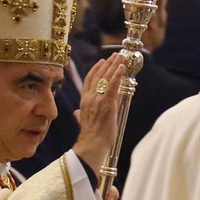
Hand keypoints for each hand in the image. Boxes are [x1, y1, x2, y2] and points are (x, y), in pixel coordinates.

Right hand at [71, 53, 126, 174]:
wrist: (92, 144)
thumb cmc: (92, 136)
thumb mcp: (84, 122)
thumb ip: (80, 116)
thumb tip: (77, 114)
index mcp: (84, 101)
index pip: (89, 81)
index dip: (95, 70)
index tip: (101, 62)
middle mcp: (90, 98)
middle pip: (98, 76)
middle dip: (107, 64)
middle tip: (115, 55)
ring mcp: (98, 100)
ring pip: (106, 78)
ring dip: (114, 66)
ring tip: (120, 57)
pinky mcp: (107, 104)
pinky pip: (112, 86)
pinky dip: (117, 75)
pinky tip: (122, 68)